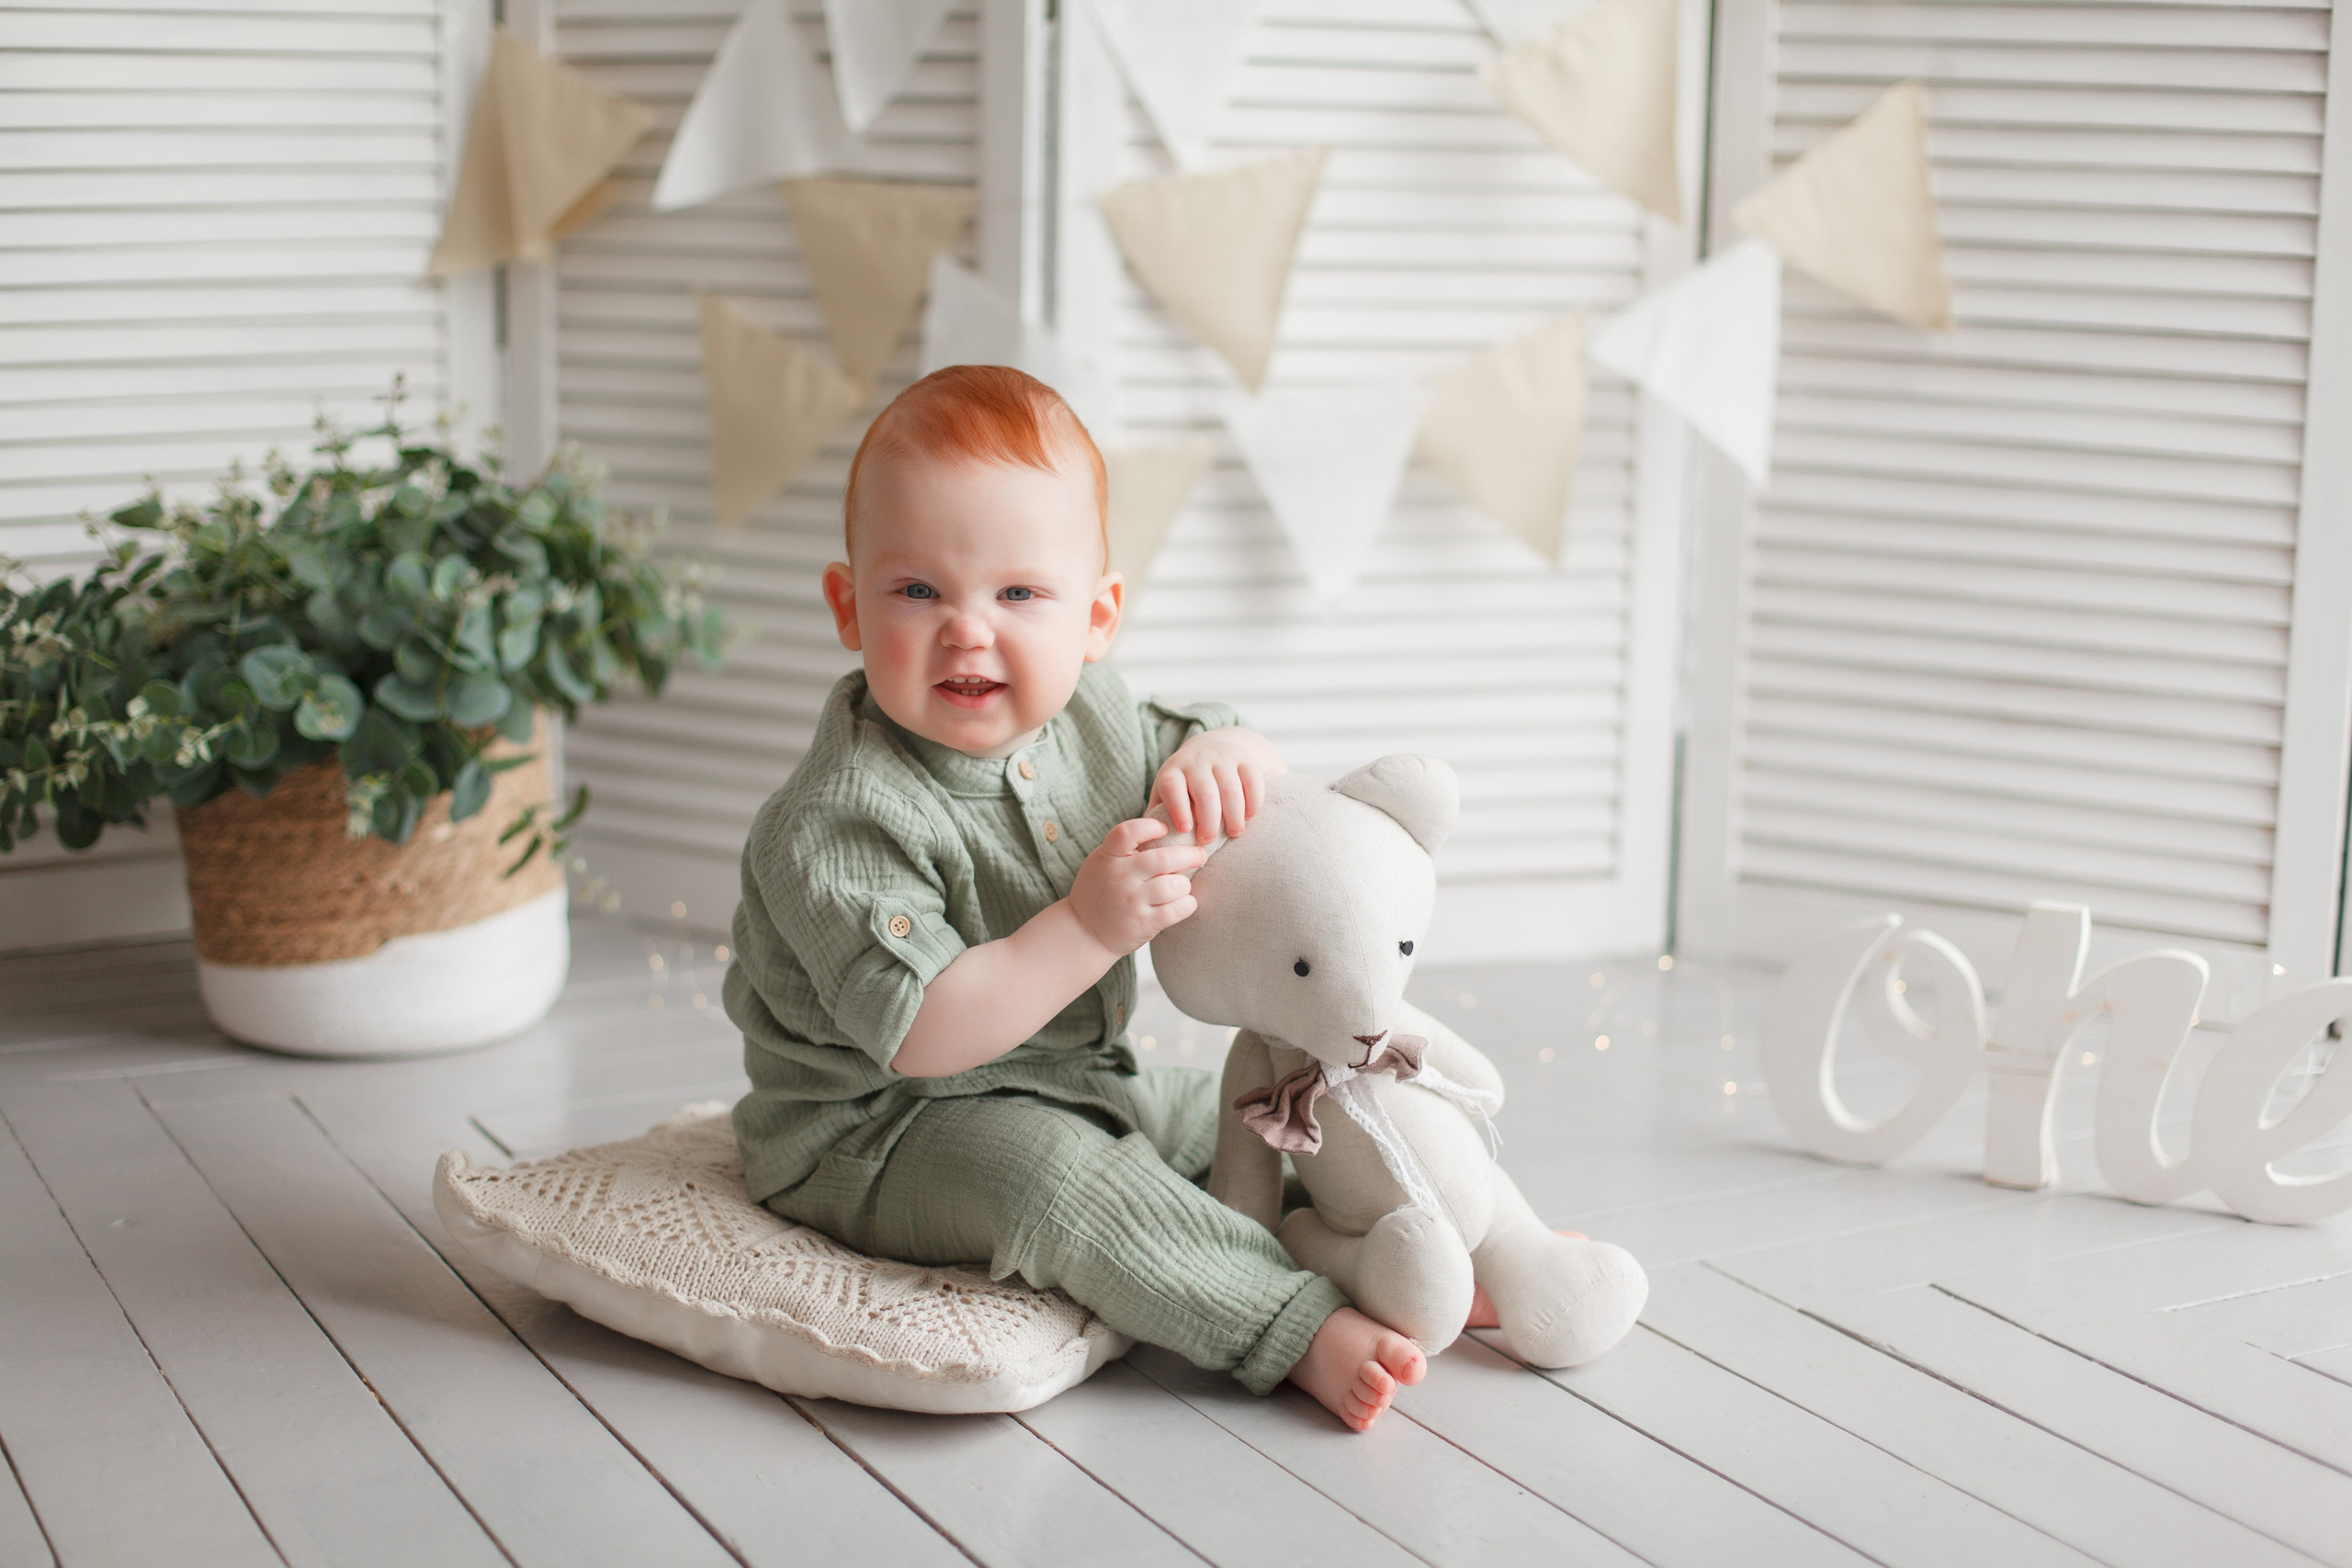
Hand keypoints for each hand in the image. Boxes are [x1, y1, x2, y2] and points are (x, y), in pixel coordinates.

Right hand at [1068, 817, 1205, 954]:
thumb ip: (1126, 847)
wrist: (1083, 932)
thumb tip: (1167, 825)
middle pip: (1164, 859)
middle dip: (1190, 855)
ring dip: (1185, 884)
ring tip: (1182, 886)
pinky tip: (1184, 902)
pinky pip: (1177, 909)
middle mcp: (1119, 877)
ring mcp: (1131, 901)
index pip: (1128, 832)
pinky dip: (1187, 904)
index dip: (1150, 827)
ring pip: (1175, 885)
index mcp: (1108, 856)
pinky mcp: (1142, 924)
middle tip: (1200, 855)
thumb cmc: (1102, 890)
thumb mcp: (1103, 862)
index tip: (1164, 829)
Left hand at [1152, 728, 1285, 841]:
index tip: (1185, 830)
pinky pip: (1253, 779)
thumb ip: (1157, 816)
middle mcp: (1196, 761)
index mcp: (1173, 771)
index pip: (1173, 787)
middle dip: (1209, 820)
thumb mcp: (1166, 793)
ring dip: (1234, 814)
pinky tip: (1249, 817)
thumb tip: (1146, 849)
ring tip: (1234, 833)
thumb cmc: (1184, 784)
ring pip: (1230, 787)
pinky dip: (1253, 801)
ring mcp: (1222, 758)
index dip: (1178, 808)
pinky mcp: (1244, 759)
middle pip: (1205, 791)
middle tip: (1209, 841)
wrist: (1210, 747)